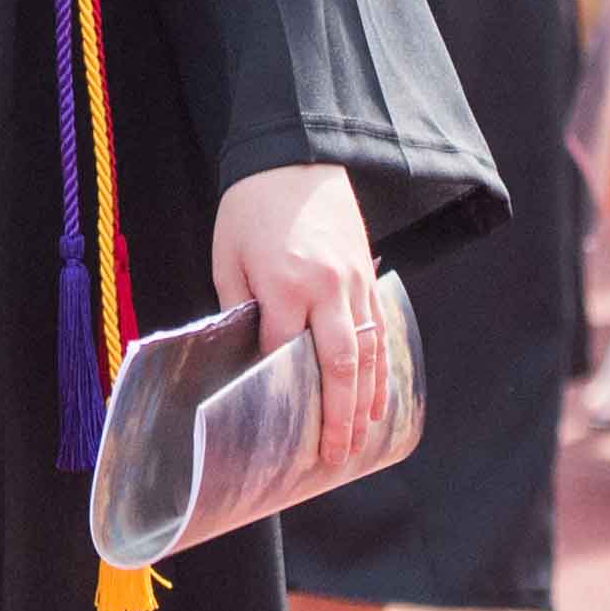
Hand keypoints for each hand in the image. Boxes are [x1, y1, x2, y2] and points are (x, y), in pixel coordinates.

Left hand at [210, 164, 384, 469]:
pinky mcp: (367, 270)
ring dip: (364, 401)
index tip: (274, 429)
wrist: (293, 152)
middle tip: (334, 458)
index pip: (284, 354)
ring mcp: (353, 280)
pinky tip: (378, 397)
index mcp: (285, 284)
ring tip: (358, 443)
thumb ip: (238, 308)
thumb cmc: (251, 205)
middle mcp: (326, 287)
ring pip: (367, 351)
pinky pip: (380, 326)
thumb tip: (245, 358)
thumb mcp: (228, 255)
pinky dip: (381, 366)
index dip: (279, 393)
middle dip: (338, 417)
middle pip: (339, 365)